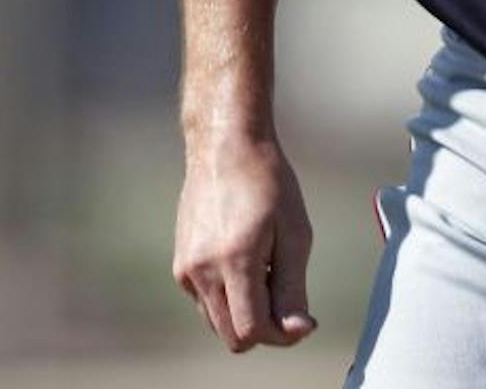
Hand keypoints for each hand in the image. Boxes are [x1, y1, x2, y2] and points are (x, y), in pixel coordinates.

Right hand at [172, 133, 316, 351]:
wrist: (226, 149)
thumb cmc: (270, 185)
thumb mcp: (295, 233)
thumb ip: (293, 288)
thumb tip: (296, 331)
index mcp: (234, 262)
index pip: (252, 331)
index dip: (282, 335)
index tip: (306, 320)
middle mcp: (201, 272)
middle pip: (233, 335)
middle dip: (266, 327)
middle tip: (291, 297)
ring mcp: (185, 270)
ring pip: (218, 321)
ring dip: (246, 311)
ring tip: (269, 269)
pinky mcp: (180, 265)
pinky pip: (207, 302)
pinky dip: (230, 297)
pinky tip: (249, 261)